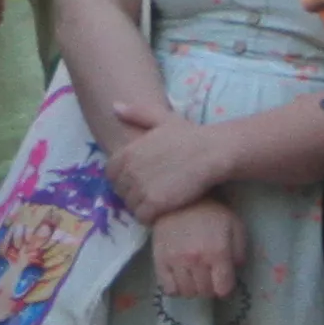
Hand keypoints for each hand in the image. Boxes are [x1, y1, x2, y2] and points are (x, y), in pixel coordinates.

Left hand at [103, 112, 222, 221]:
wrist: (212, 153)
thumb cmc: (190, 135)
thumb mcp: (162, 118)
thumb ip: (137, 113)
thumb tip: (114, 107)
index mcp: (127, 152)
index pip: (110, 174)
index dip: (123, 178)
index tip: (139, 179)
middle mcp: (129, 170)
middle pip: (120, 192)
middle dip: (132, 193)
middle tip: (152, 191)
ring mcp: (141, 188)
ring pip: (131, 206)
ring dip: (142, 206)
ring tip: (158, 200)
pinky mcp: (155, 204)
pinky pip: (142, 217)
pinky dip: (150, 217)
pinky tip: (163, 210)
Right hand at [150, 198, 246, 302]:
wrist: (180, 200)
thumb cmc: (212, 213)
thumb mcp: (235, 227)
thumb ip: (240, 252)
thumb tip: (234, 271)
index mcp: (217, 252)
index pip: (223, 289)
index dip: (225, 288)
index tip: (223, 281)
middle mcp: (196, 259)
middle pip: (205, 292)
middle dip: (210, 287)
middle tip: (209, 277)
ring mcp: (175, 260)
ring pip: (187, 293)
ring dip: (193, 289)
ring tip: (194, 277)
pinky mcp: (159, 259)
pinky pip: (168, 288)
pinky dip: (176, 288)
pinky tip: (180, 277)